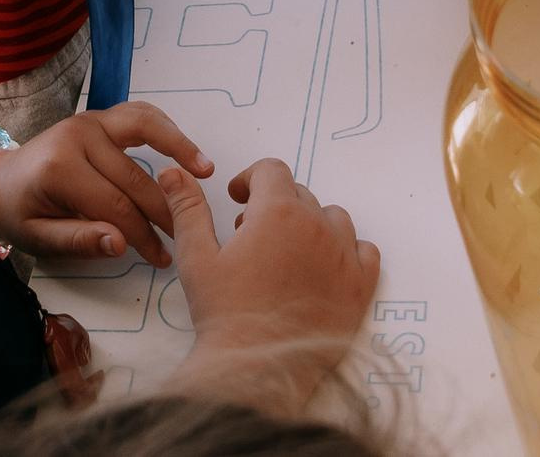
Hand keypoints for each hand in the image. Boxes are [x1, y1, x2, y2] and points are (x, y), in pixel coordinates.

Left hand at [0, 102, 214, 264]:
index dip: (142, 236)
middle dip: (162, 211)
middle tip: (185, 237)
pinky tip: (185, 147)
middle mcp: (78, 136)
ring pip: (145, 130)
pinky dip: (165, 127)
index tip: (162, 259)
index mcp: (60, 168)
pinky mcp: (99, 117)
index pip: (115, 207)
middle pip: (135, 177)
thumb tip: (121, 244)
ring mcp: (90, 121)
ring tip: (206, 172)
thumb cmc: (18, 214)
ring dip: (179, 149)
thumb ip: (79, 241)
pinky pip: (138, 115)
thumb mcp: (39, 238)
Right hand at [163, 159, 379, 412]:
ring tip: (288, 252)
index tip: (238, 199)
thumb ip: (188, 207)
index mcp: (278, 212)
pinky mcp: (360, 288)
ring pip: (333, 219)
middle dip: (274, 206)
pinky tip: (326, 267)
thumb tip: (174, 171)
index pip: (272, 171)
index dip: (251, 179)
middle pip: (300, 195)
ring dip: (311, 224)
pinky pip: (366, 252)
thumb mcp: (197, 255)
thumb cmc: (224, 312)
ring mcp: (344, 257)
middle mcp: (317, 226)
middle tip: (252, 237)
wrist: (256, 368)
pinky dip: (348, 252)